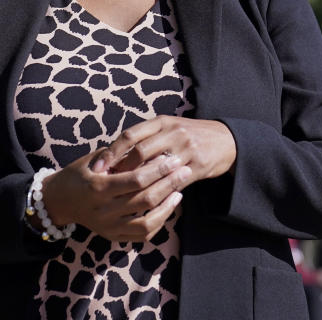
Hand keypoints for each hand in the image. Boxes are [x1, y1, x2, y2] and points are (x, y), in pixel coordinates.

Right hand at [35, 147, 190, 242]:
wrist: (59, 201)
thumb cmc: (80, 173)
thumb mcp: (95, 159)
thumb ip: (120, 155)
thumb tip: (153, 148)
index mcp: (98, 187)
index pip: (136, 179)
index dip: (159, 169)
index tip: (174, 159)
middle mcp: (103, 210)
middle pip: (145, 199)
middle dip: (169, 184)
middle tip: (184, 171)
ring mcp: (108, 227)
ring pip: (147, 222)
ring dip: (168, 207)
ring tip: (179, 191)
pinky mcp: (112, 236)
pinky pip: (142, 235)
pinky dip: (159, 222)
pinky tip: (168, 207)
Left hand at [94, 115, 236, 182]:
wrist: (225, 140)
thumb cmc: (189, 135)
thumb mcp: (168, 128)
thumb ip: (145, 138)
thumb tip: (113, 155)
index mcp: (162, 122)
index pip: (130, 135)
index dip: (111, 152)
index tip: (97, 168)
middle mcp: (173, 132)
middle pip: (139, 152)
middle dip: (120, 170)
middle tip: (106, 185)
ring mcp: (186, 148)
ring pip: (155, 168)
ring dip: (138, 183)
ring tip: (122, 195)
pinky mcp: (198, 165)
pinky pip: (172, 181)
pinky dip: (159, 191)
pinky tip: (147, 200)